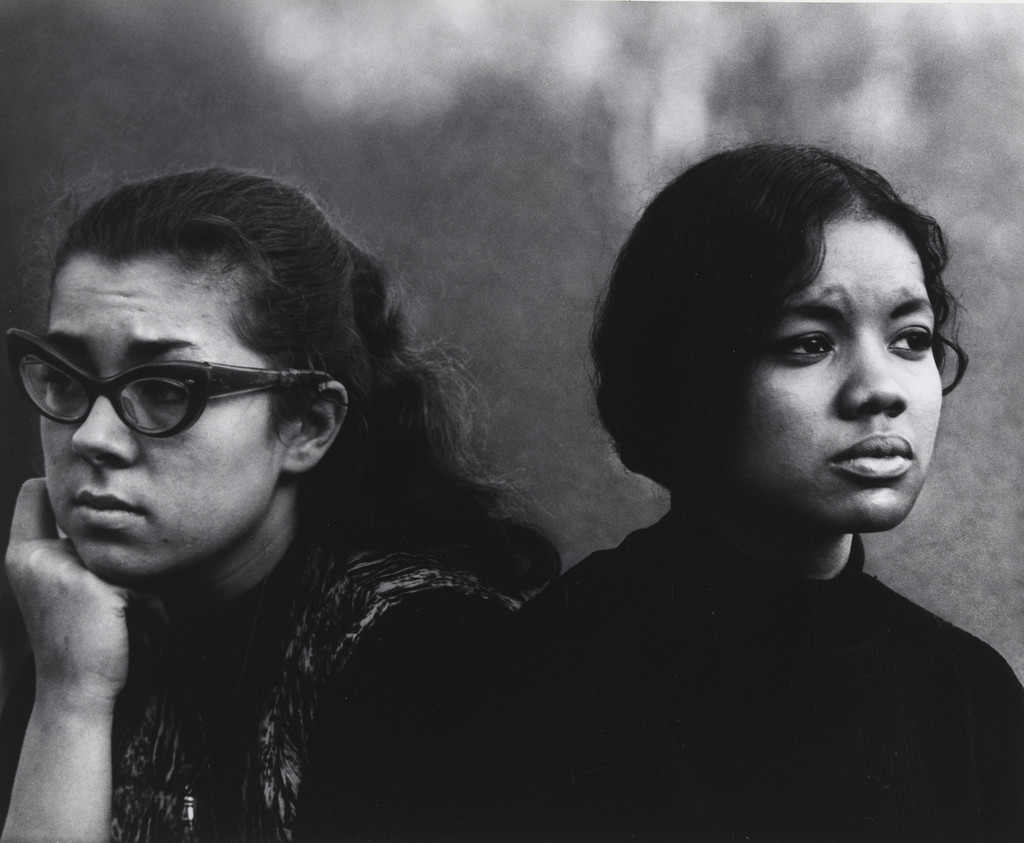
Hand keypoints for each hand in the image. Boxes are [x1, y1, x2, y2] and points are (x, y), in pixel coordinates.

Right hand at [5, 479, 138, 711]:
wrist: (74, 692)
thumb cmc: (76, 640)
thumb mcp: (60, 587)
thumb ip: (70, 551)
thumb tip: (110, 519)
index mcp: (22, 555)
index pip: (32, 496)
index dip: (53, 490)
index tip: (68, 492)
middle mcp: (35, 556)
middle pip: (97, 532)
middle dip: (119, 568)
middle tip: (108, 609)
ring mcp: (62, 568)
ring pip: (124, 559)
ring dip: (140, 589)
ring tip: (126, 621)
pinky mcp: (94, 585)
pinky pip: (142, 584)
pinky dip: (150, 608)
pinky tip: (135, 630)